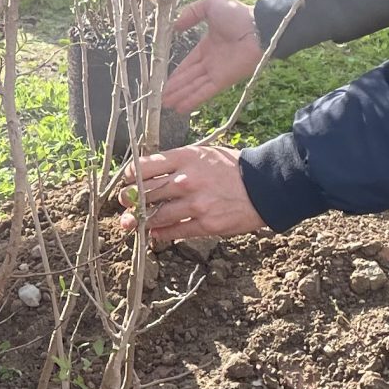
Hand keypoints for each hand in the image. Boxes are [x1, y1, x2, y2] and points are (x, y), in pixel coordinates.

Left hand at [118, 144, 269, 245]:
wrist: (265, 185)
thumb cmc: (233, 168)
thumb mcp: (204, 154)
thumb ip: (178, 162)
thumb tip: (151, 174)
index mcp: (186, 158)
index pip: (145, 166)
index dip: (130, 175)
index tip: (126, 180)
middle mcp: (187, 180)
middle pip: (145, 192)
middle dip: (130, 199)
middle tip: (124, 203)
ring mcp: (196, 203)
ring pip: (156, 215)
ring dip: (141, 220)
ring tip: (132, 222)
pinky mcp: (206, 224)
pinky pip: (175, 231)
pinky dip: (160, 234)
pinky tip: (154, 234)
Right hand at [161, 0, 260, 112]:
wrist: (258, 27)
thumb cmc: (237, 15)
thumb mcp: (211, 5)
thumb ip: (192, 12)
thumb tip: (175, 26)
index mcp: (208, 46)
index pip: (189, 63)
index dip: (178, 73)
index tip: (166, 82)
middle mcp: (211, 61)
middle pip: (190, 78)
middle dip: (175, 88)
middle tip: (162, 99)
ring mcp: (217, 71)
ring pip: (194, 86)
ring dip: (181, 96)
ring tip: (166, 105)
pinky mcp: (223, 80)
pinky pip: (205, 91)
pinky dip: (193, 100)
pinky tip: (181, 108)